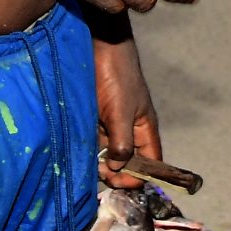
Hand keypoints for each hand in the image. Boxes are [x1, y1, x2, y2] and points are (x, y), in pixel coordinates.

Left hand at [94, 35, 161, 188]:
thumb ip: (122, 142)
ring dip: (99, 162)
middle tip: (100, 171)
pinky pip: (93, 143)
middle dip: (116, 171)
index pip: (151, 163)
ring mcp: (111, 127)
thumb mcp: (121, 112)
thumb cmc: (117, 77)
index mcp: (145, 130)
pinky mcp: (95, 121)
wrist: (99, 48)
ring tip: (89, 160)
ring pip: (108, 155)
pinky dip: (88, 150)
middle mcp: (130, 131)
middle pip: (128, 163)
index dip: (139, 177)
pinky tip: (80, 151)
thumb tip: (117, 167)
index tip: (119, 181)